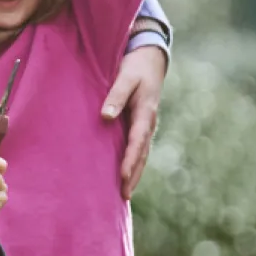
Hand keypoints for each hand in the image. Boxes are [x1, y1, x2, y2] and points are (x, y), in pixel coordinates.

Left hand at [102, 44, 168, 198]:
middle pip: (142, 155)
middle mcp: (149, 123)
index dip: (129, 160)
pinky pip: (138, 148)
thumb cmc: (136, 67)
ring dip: (134, 173)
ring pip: (142, 154)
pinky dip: (133, 163)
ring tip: (125, 193)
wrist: (151, 59)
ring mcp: (147, 126)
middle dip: (133, 175)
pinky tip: (125, 174)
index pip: (137, 142)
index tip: (122, 177)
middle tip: (124, 196)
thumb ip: (116, 96)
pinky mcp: (141, 125)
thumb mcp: (126, 77)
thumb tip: (105, 117)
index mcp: (145, 113)